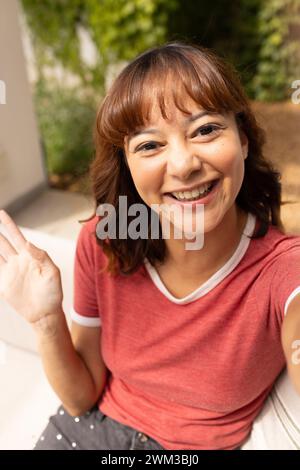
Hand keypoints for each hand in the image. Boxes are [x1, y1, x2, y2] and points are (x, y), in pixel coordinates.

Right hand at [0, 210, 63, 325]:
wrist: (45, 313)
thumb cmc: (53, 293)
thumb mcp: (52, 272)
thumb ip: (42, 256)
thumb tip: (28, 243)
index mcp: (31, 256)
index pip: (17, 236)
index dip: (9, 225)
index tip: (1, 213)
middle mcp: (19, 261)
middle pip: (3, 242)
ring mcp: (10, 272)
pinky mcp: (4, 283)